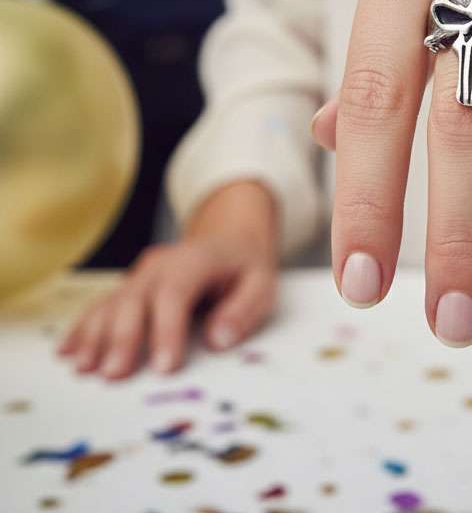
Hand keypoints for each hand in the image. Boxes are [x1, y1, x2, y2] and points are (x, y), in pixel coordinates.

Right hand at [58, 229, 276, 378]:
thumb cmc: (244, 267)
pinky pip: (101, 305)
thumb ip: (244, 310)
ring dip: (95, 335)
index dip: (167, 330)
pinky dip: (83, 327)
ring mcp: (140, 275)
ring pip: (112, 303)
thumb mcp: (262, 283)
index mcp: (196, 260)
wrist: (228, 237)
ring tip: (84, 368)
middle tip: (114, 375)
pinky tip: (67, 351)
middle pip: (135, 298)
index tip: (165, 366)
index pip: (176, 293)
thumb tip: (219, 341)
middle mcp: (161, 265)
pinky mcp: (129, 287)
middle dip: (123, 337)